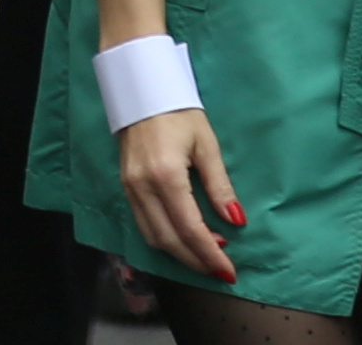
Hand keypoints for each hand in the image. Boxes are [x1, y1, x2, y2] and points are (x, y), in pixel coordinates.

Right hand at [116, 106, 244, 286]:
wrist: (142, 91)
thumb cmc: (179, 112)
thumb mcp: (206, 144)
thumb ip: (220, 185)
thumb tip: (236, 220)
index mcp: (166, 175)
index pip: (189, 228)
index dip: (209, 253)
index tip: (228, 270)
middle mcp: (143, 187)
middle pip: (169, 240)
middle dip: (196, 260)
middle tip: (220, 269)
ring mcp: (130, 188)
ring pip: (153, 237)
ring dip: (180, 253)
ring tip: (206, 254)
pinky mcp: (125, 187)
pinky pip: (143, 225)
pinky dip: (165, 239)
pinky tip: (184, 238)